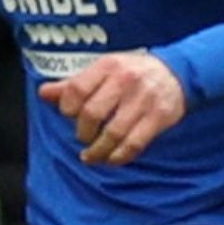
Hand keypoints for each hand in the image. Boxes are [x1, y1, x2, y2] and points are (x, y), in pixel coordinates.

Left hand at [46, 51, 188, 165]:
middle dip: (82, 132)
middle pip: (92, 114)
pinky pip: (134, 144)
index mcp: (108, 65)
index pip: (76, 89)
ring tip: (91, 156)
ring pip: (113, 133)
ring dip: (98, 151)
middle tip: (84, 137)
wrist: (179, 72)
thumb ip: (74, 83)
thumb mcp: (105, 70)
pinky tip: (111, 159)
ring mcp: (143, 100)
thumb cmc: (133, 72)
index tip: (69, 116)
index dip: (66, 108)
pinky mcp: (158, 117)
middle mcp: (125, 80)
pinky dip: (119, 157)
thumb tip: (44, 93)